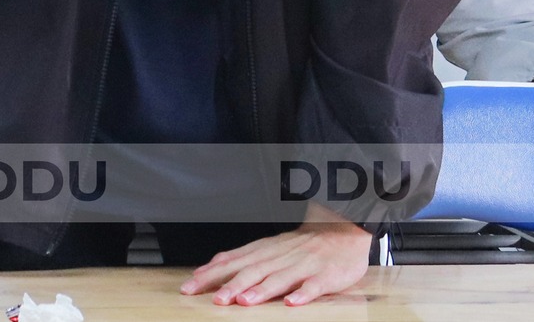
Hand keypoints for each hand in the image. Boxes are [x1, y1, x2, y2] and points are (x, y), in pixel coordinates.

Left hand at [180, 204, 369, 306]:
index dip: (211, 274)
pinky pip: (314, 286)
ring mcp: (303, 266)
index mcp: (264, 251)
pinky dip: (302, 294)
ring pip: (280, 278)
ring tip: (245, 301)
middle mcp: (280, 257)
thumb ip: (243, 257)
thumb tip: (211, 266)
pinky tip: (291, 303)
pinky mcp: (325, 276)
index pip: (232, 262)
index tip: (190, 286)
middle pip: (253, 271)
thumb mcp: (269, 246)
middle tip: (215, 300)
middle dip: (232, 285)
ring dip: (261, 291)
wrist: (342, 230)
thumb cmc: (302, 244)